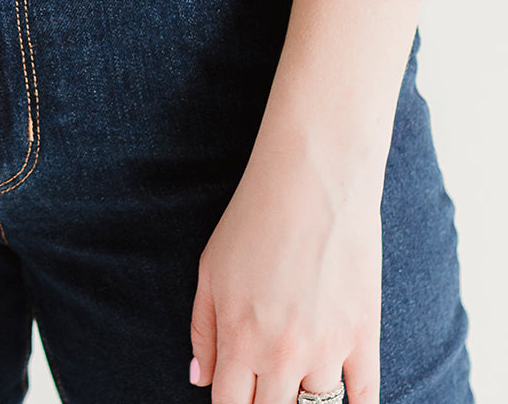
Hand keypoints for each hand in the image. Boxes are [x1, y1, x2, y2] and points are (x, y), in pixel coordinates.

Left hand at [189, 139, 381, 403]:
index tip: (235, 394)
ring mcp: (326, 348)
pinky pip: (365, 398)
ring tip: (295, 377)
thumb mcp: (210, 269)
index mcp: (239, 338)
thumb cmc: (253, 219)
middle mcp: (282, 354)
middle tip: (264, 383)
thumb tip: (199, 379)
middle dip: (264, 402)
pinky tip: (343, 402)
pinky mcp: (363, 335)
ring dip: (303, 397)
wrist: (311, 182)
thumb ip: (203, 330)